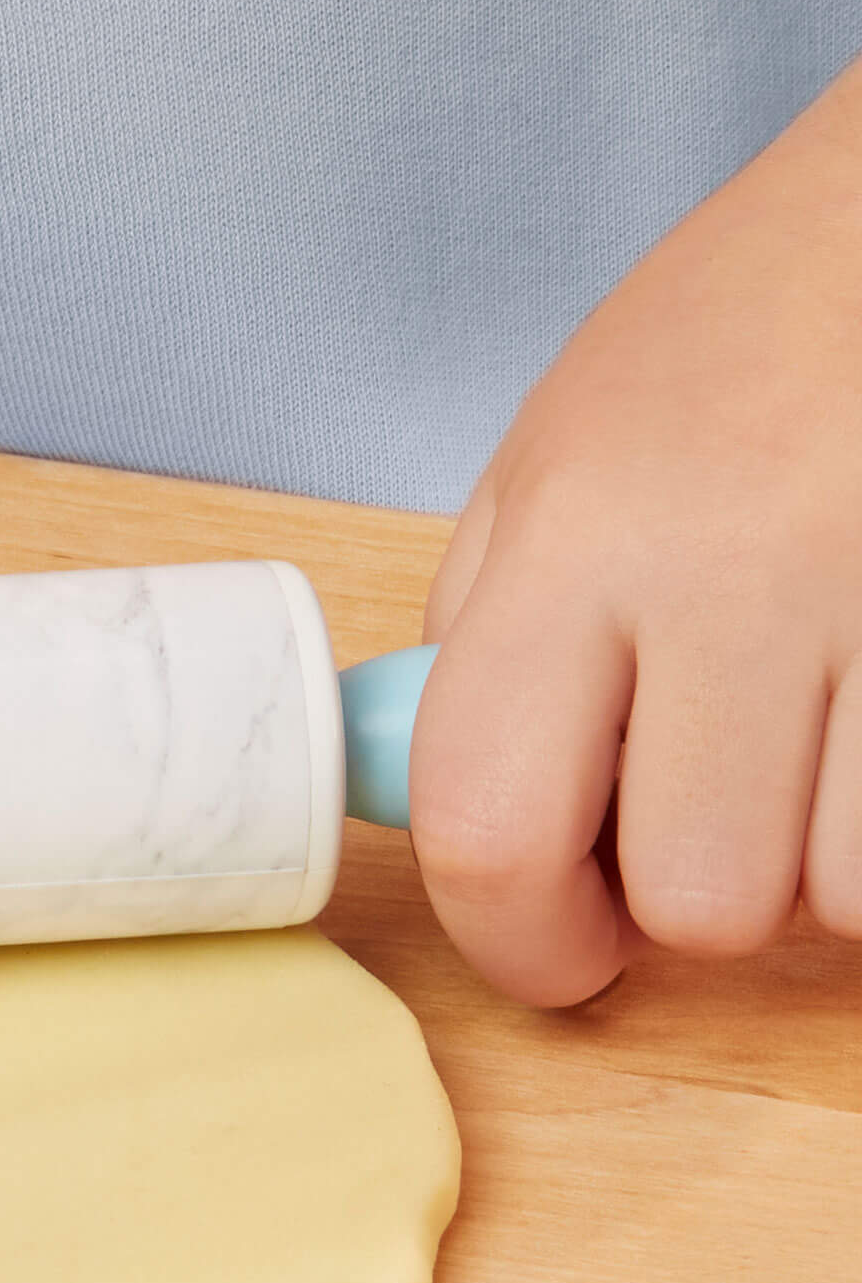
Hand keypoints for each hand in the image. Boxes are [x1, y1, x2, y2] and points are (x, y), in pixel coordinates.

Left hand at [411, 54, 861, 1004]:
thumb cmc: (744, 332)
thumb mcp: (557, 456)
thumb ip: (492, 638)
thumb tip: (460, 817)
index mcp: (579, 535)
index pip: (487, 828)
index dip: (514, 940)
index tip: (554, 950)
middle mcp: (739, 571)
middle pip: (695, 899)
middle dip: (691, 894)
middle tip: (709, 807)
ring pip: (844, 901)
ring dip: (821, 862)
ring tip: (819, 732)